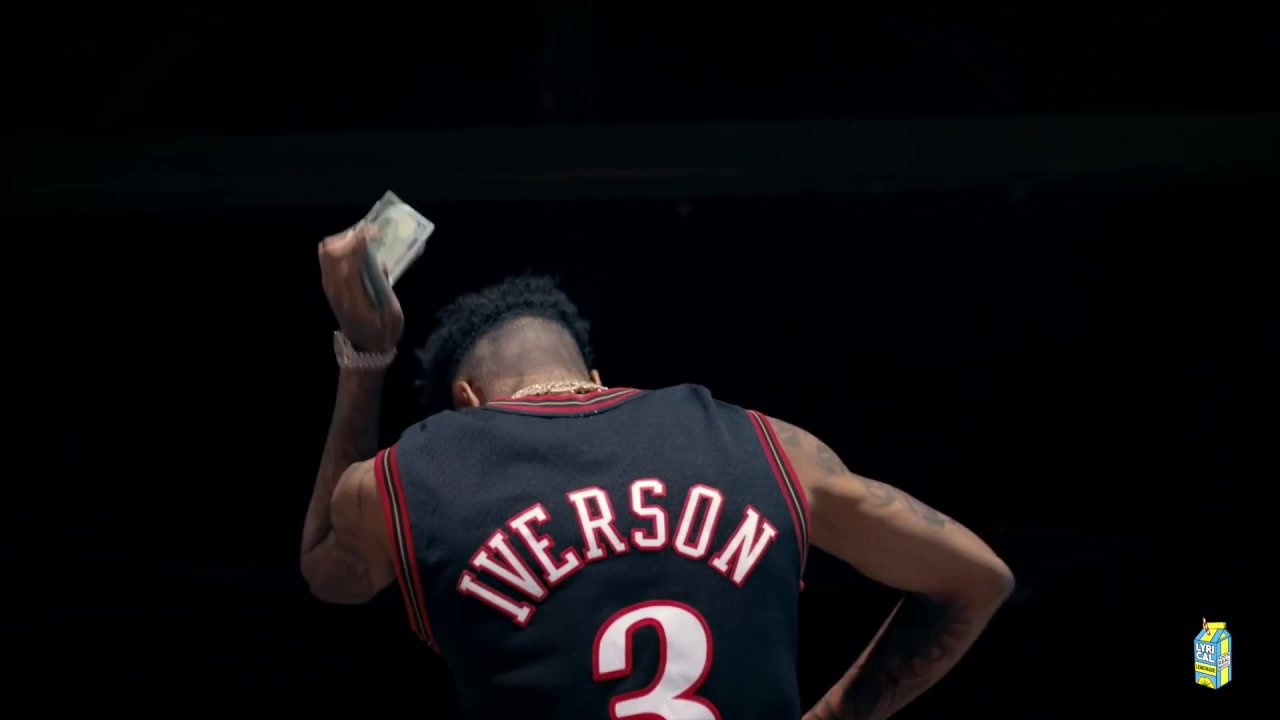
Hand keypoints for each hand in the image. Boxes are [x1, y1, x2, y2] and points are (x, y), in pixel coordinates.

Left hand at [319, 224, 403, 352]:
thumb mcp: (392, 314)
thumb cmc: (382, 331)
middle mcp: (337, 291)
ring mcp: (329, 287)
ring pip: (326, 252)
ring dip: (343, 240)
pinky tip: (355, 247)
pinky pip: (327, 258)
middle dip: (350, 237)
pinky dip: (338, 246)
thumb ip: (385, 287)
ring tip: (362, 238)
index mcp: (354, 300)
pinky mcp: (328, 285)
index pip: (349, 265)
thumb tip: (380, 263)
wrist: (364, 347)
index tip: (372, 232)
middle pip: (331, 254)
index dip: (358, 245)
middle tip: (370, 233)